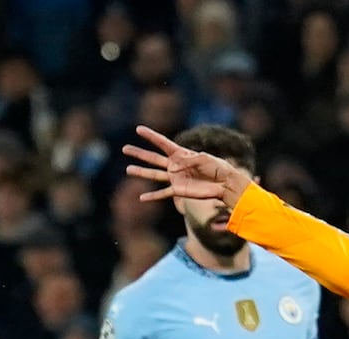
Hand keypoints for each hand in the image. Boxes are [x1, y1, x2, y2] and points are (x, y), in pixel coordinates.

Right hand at [123, 126, 250, 206]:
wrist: (224, 184)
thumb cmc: (218, 168)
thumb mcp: (205, 159)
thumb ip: (191, 160)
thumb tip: (176, 166)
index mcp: (181, 153)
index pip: (163, 143)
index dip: (151, 136)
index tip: (138, 129)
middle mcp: (175, 165)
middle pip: (153, 158)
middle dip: (139, 153)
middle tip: (124, 149)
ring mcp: (175, 178)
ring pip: (154, 174)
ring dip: (141, 172)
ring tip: (128, 169)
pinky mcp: (179, 191)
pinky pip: (163, 194)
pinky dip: (153, 196)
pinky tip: (141, 198)